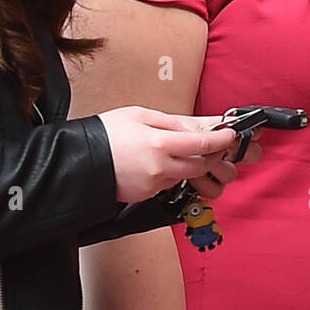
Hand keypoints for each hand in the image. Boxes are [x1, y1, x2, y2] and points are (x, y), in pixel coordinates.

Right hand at [98, 107, 250, 203]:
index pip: (203, 145)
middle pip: (200, 165)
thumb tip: (188, 128)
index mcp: (160, 143)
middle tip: (210, 146)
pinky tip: (155, 163)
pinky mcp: (147, 194)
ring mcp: (154, 184)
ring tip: (174, 152)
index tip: (230, 136)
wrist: (79, 163)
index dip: (222, 141)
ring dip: (188, 165)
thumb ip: (168, 122)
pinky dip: (170, 173)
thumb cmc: (105, 135)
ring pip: (185, 176)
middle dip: (209, 156)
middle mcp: (160, 167)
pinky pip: (168, 184)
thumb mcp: (138, 114)